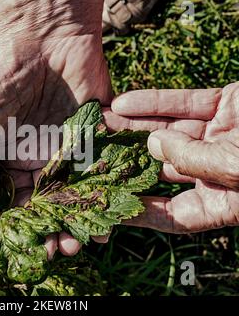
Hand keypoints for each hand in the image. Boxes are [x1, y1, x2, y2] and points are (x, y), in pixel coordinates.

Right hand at [0, 0, 111, 256]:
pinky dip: (108, 188)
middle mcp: (40, 154)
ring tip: (90, 239)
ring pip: (80, 188)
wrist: (37, 32)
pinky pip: (104, 164)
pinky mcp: (97, 130)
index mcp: (10, 156)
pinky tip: (111, 210)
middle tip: (64, 249)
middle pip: (52, 200)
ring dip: (85, 214)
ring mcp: (70, 143)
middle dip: (58, 226)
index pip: (19, 199)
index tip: (35, 247)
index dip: (26, 224)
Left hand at [104, 82, 238, 232]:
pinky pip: (183, 103)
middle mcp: (214, 170)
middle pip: (161, 167)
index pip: (172, 214)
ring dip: (131, 127)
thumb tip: (153, 146)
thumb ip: (193, 161)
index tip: (108, 205)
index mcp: (222, 202)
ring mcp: (217, 137)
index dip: (140, 211)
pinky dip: (154, 101)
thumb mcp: (236, 168)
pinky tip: (121, 103)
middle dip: (126, 159)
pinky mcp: (223, 105)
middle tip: (92, 155)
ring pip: (166, 132)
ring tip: (98, 124)